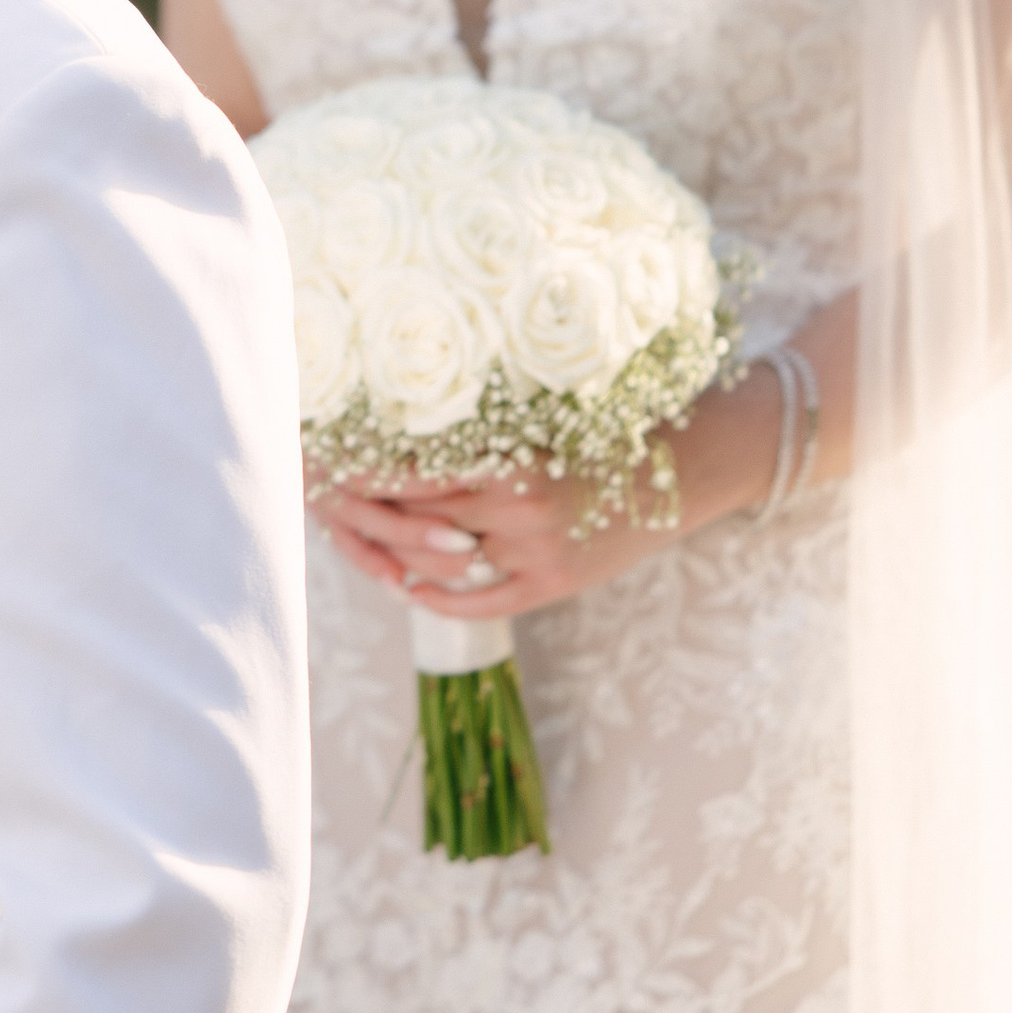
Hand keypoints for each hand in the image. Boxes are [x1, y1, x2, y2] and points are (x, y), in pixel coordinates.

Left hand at [314, 372, 778, 614]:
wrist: (687, 466)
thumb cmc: (608, 422)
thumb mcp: (542, 415)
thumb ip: (480, 424)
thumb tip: (402, 410)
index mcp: (510, 460)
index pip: (412, 472)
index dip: (363, 470)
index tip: (326, 455)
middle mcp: (516, 512)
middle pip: (417, 518)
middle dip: (367, 508)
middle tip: (324, 493)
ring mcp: (533, 556)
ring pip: (439, 559)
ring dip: (394, 550)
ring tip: (357, 536)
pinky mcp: (550, 586)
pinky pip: (476, 602)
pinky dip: (434, 597)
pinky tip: (407, 584)